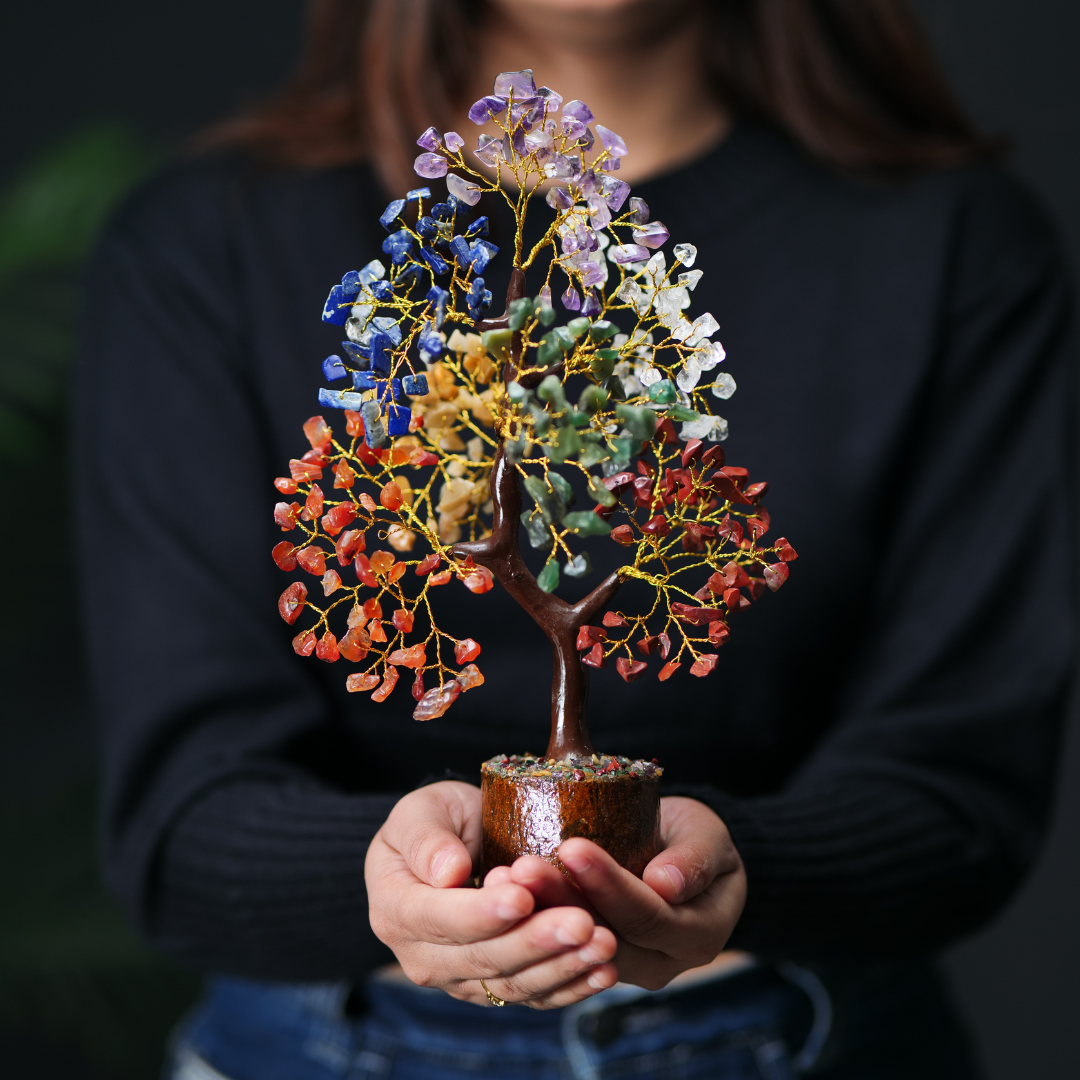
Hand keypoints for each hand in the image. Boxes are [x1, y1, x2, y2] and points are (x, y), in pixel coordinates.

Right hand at [365, 782, 618, 1007]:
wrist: (452, 846)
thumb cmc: (435, 819)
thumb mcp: (421, 810)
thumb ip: (427, 839)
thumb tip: (447, 873)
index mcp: (396, 909)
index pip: (438, 919)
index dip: (482, 913)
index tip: (523, 897)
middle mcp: (422, 957)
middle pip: (483, 958)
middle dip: (536, 942)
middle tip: (583, 923)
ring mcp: (460, 978)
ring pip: (513, 984)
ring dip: (562, 967)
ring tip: (604, 945)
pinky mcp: (496, 986)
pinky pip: (534, 995)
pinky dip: (571, 987)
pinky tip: (604, 971)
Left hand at [504, 796, 746, 989]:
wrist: (684, 855)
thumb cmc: (697, 837)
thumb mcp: (708, 837)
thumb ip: (695, 859)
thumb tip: (665, 884)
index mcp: (697, 935)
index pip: (647, 915)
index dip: (609, 884)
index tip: (572, 847)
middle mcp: (661, 962)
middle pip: (605, 936)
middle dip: (561, 899)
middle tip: (523, 865)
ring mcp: (626, 967)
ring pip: (576, 946)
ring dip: (539, 911)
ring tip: (507, 876)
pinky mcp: (594, 961)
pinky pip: (562, 947)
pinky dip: (532, 920)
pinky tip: (503, 892)